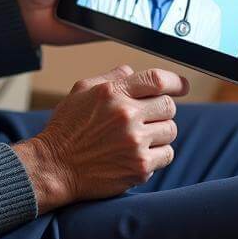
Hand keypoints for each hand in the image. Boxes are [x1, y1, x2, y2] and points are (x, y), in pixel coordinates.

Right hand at [10, 65, 189, 212]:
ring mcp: (134, 142)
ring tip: (139, 138)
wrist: (54, 166)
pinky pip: (167, 155)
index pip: (157, 80)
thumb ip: (111, 78)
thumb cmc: (66, 128)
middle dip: (161, 111)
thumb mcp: (81, 91)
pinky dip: (157, 155)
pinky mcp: (139, 167)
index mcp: (113, 93)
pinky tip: (137, 154)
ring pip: (170, 131)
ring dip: (160, 133)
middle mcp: (126, 115)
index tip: (182, 86)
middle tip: (147, 119)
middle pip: (168, 106)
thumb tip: (133, 71)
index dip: (176, 81)